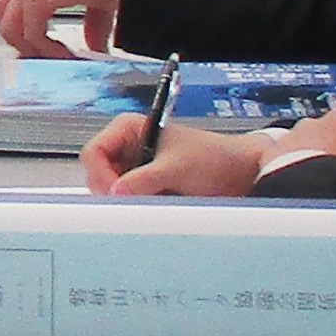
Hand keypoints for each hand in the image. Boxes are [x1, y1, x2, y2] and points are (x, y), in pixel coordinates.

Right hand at [82, 115, 276, 198]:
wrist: (241, 173)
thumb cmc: (213, 158)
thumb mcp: (175, 168)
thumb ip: (143, 180)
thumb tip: (115, 194)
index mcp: (129, 129)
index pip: (94, 153)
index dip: (100, 175)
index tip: (115, 194)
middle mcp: (128, 146)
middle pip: (99, 174)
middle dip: (115, 190)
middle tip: (132, 202)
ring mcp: (137, 167)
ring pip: (113, 190)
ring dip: (128, 200)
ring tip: (153, 201)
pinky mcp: (146, 185)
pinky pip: (129, 200)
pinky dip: (138, 206)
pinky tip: (156, 205)